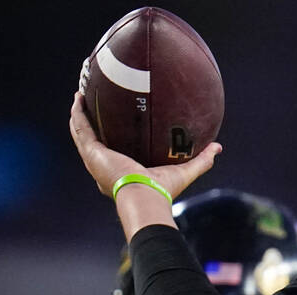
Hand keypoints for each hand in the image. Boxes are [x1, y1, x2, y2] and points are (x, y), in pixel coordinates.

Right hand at [68, 91, 220, 200]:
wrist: (145, 197)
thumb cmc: (163, 191)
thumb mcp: (185, 171)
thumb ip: (202, 160)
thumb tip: (218, 147)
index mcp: (120, 172)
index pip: (112, 152)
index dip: (110, 137)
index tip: (114, 122)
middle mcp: (103, 166)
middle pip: (92, 139)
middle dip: (90, 121)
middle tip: (92, 103)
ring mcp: (94, 160)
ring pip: (81, 132)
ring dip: (79, 113)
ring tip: (80, 94)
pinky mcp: (91, 153)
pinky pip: (80, 128)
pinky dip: (78, 112)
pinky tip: (79, 96)